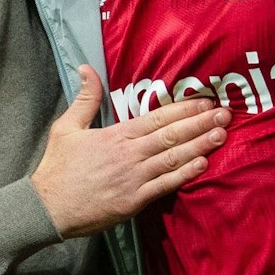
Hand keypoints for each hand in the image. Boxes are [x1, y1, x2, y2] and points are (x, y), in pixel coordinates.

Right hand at [32, 66, 228, 237]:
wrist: (48, 207)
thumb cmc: (57, 168)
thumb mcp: (66, 127)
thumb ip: (85, 98)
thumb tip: (86, 67)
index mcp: (116, 135)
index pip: (157, 118)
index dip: (184, 108)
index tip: (205, 100)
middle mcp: (129, 154)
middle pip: (171, 135)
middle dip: (200, 123)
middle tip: (225, 114)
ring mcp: (134, 177)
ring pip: (173, 158)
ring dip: (200, 145)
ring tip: (222, 134)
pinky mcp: (135, 199)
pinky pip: (166, 185)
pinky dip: (185, 174)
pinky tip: (203, 164)